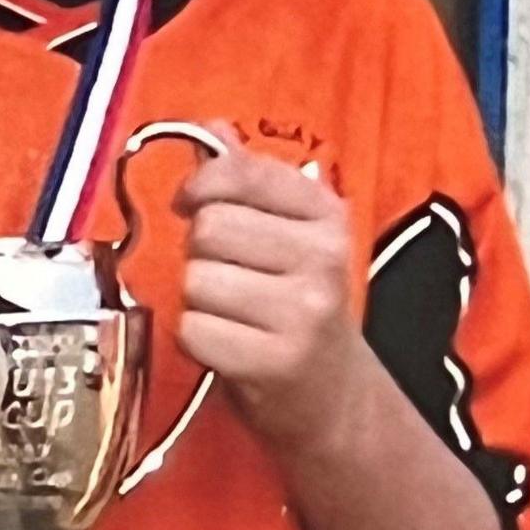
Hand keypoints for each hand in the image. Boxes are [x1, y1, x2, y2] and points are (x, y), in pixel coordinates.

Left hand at [172, 122, 365, 448]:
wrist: (336, 403)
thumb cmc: (299, 313)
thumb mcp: (290, 239)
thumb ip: (249, 182)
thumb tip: (210, 127)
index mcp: (326, 214)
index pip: (240, 171)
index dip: (200, 186)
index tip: (192, 204)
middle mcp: (324, 257)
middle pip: (209, 228)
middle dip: (201, 255)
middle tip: (231, 282)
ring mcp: (304, 310)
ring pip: (196, 279)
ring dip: (199, 302)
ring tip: (234, 317)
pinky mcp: (278, 360)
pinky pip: (194, 330)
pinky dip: (198, 342)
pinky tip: (230, 347)